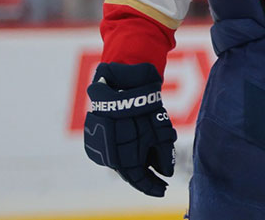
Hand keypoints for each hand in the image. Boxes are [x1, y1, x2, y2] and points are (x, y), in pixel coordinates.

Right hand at [84, 62, 176, 196]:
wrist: (123, 74)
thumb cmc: (143, 100)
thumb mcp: (159, 127)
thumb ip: (162, 152)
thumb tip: (166, 172)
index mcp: (121, 152)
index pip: (136, 178)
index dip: (150, 186)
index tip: (162, 190)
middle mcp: (107, 151)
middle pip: (127, 172)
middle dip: (145, 178)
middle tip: (160, 184)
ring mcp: (100, 142)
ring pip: (120, 161)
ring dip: (136, 165)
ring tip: (153, 169)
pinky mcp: (97, 133)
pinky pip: (114, 150)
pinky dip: (127, 153)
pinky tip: (141, 153)